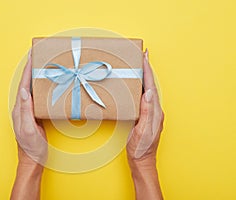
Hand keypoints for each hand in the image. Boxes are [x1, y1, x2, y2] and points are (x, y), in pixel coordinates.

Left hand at [10, 50, 46, 199]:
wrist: (34, 160)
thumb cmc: (31, 147)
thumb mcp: (29, 129)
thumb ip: (25, 111)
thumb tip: (24, 91)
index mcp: (20, 110)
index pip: (23, 86)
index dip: (27, 71)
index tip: (32, 57)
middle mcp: (22, 108)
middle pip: (26, 85)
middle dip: (31, 70)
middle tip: (38, 57)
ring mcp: (28, 112)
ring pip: (32, 90)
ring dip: (36, 77)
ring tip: (42, 67)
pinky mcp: (35, 115)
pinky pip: (37, 97)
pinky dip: (41, 88)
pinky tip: (46, 85)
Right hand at [126, 49, 163, 199]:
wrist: (141, 160)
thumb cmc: (141, 148)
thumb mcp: (143, 130)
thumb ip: (147, 112)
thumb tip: (148, 93)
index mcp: (155, 111)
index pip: (150, 87)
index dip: (148, 71)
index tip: (145, 57)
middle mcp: (154, 110)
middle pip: (150, 86)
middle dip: (147, 70)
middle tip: (142, 57)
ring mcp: (150, 113)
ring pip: (146, 90)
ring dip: (143, 78)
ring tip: (139, 67)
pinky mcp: (144, 116)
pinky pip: (142, 98)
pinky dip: (139, 88)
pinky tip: (134, 87)